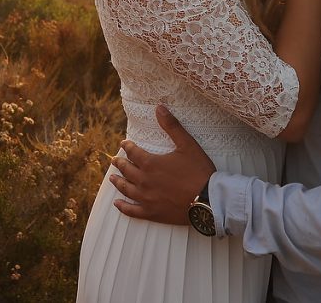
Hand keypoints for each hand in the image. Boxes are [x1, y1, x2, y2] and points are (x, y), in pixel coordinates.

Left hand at [109, 105, 215, 224]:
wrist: (208, 201)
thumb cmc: (198, 171)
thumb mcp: (187, 144)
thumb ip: (172, 126)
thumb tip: (159, 107)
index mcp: (150, 163)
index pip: (133, 153)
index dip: (127, 147)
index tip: (123, 144)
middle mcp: (144, 181)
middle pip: (127, 170)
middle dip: (120, 163)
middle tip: (114, 160)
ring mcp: (146, 198)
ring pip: (126, 189)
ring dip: (118, 182)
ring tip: (112, 178)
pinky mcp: (152, 213)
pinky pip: (132, 211)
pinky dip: (123, 207)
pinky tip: (117, 204)